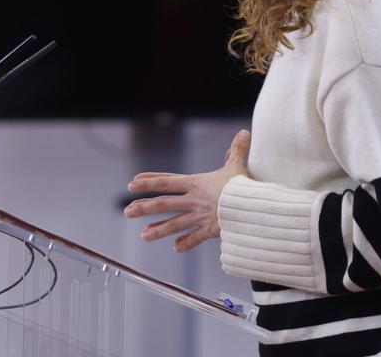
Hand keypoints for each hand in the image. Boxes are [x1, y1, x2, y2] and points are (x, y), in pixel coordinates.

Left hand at [124, 129, 250, 252]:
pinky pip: (195, 238)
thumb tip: (243, 133)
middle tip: (127, 211)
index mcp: (197, 183)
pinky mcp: (211, 230)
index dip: (150, 181)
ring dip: (158, 230)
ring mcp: (201, 216)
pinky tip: (176, 248)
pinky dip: (186, 243)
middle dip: (144, 207)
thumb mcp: (238, 166)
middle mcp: (194, 200)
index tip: (133, 182)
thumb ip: (237, 150)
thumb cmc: (244, 186)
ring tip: (144, 235)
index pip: (168, 181)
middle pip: (164, 203)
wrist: (253, 208)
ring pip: (174, 224)